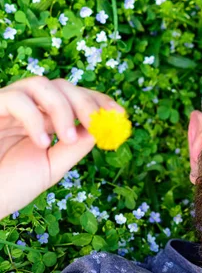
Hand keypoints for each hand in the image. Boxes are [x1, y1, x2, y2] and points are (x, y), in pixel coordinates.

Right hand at [0, 77, 124, 218]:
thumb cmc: (7, 188)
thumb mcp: (51, 168)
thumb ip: (75, 147)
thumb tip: (99, 127)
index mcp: (44, 120)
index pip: (75, 98)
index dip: (98, 100)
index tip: (120, 114)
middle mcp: (26, 109)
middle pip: (63, 86)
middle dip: (86, 102)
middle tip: (98, 124)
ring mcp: (6, 107)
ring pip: (41, 84)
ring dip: (63, 107)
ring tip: (67, 138)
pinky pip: (14, 99)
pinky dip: (34, 118)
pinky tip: (42, 143)